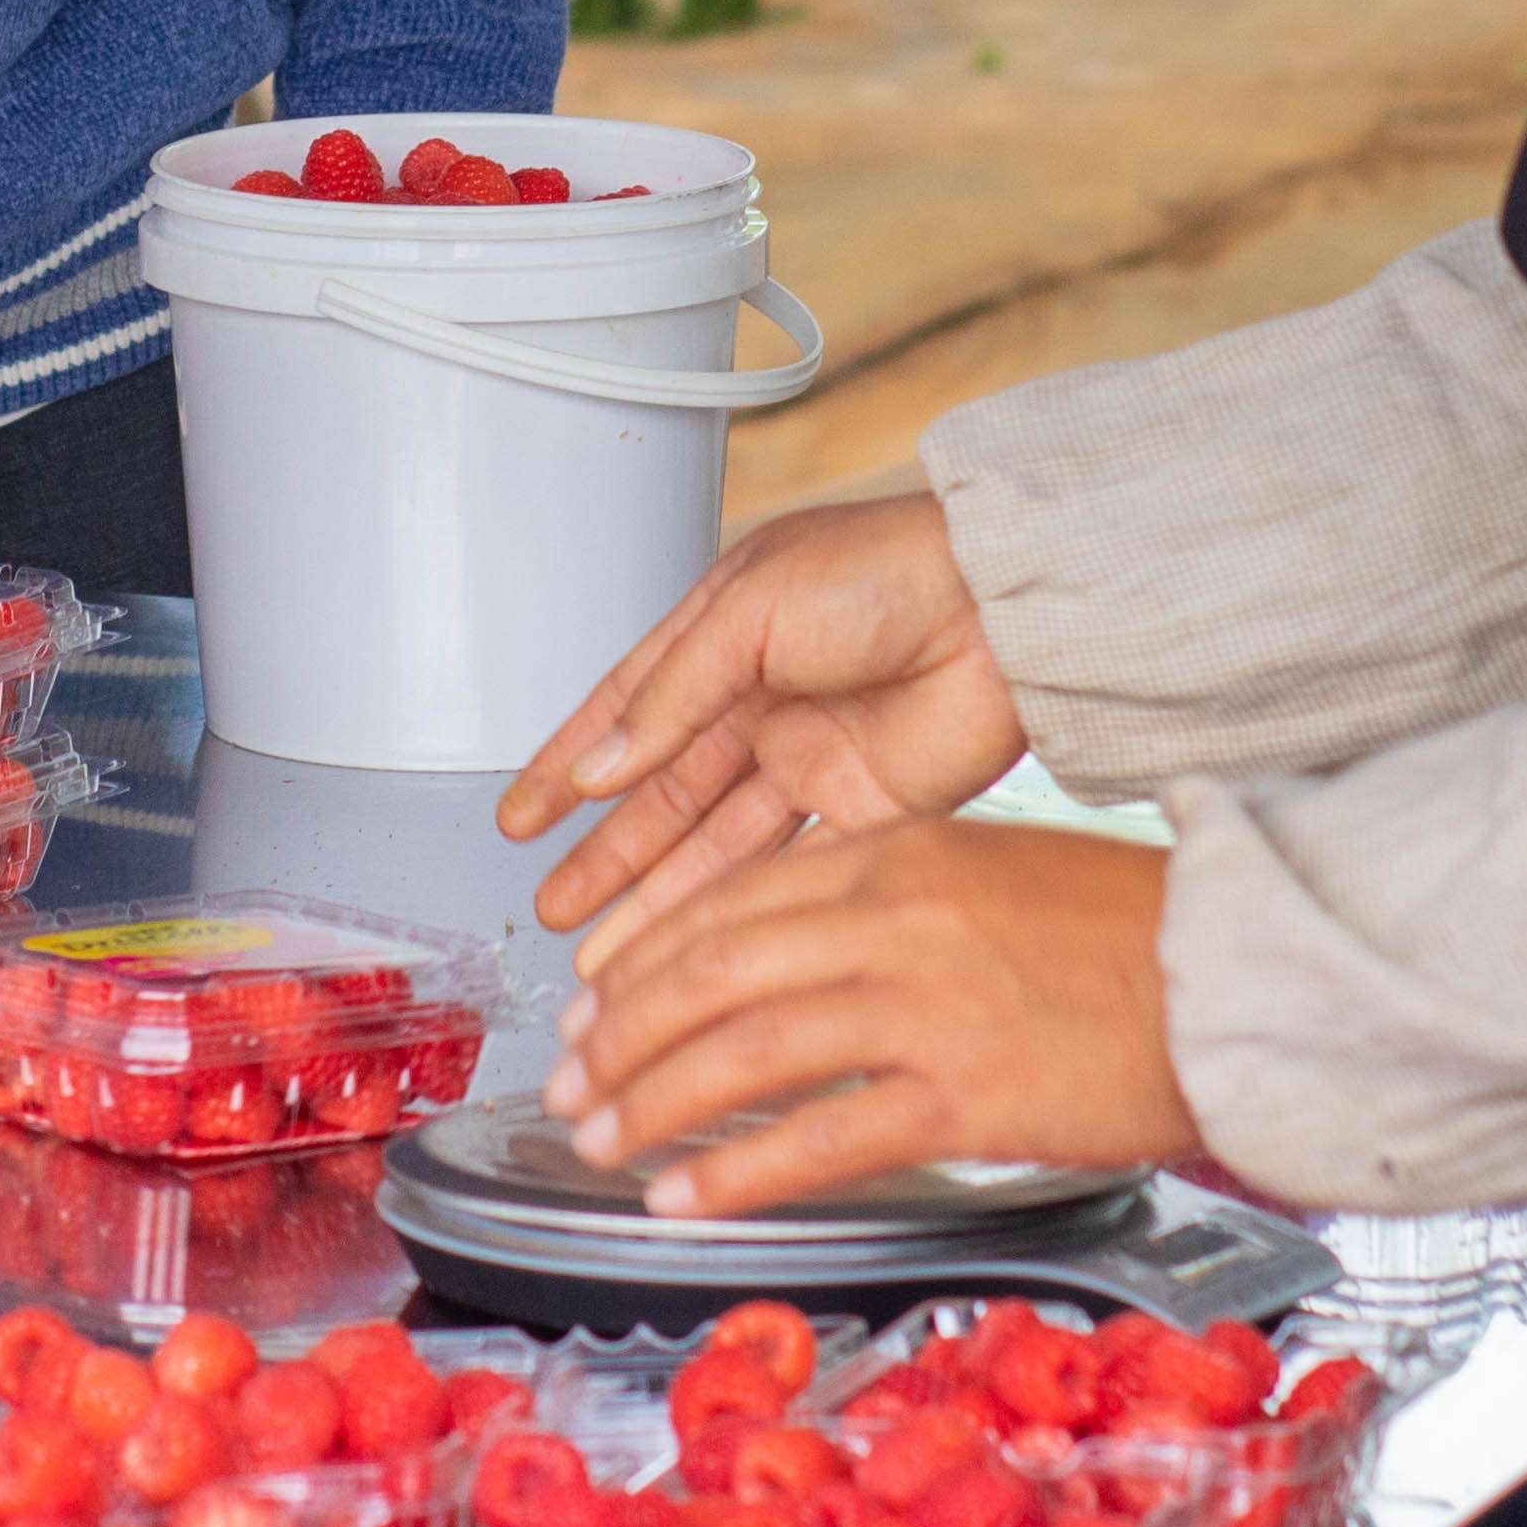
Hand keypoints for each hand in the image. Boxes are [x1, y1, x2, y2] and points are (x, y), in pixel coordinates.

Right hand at [499, 493, 1024, 972]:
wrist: (1005, 608)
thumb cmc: (886, 571)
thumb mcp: (749, 610)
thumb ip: (670, 696)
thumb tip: (598, 767)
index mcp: (725, 632)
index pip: (627, 710)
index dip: (572, 764)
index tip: (522, 818)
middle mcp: (762, 700)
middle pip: (665, 793)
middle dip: (607, 854)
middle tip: (553, 909)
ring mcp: (811, 758)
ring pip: (715, 843)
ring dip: (658, 896)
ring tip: (603, 954)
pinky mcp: (865, 808)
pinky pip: (783, 867)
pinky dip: (733, 906)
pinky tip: (690, 941)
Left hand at [544, 818, 1196, 1215]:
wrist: (1244, 976)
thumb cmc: (1136, 932)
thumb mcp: (997, 870)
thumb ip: (897, 897)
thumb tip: (806, 948)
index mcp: (902, 851)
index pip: (731, 900)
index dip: (646, 957)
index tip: (598, 1001)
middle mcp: (899, 917)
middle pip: (713, 970)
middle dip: (622, 1031)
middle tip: (570, 1078)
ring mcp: (928, 1007)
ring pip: (745, 1050)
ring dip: (654, 1100)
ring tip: (601, 1139)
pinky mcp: (966, 1096)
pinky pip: (821, 1137)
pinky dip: (736, 1172)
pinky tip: (683, 1196)